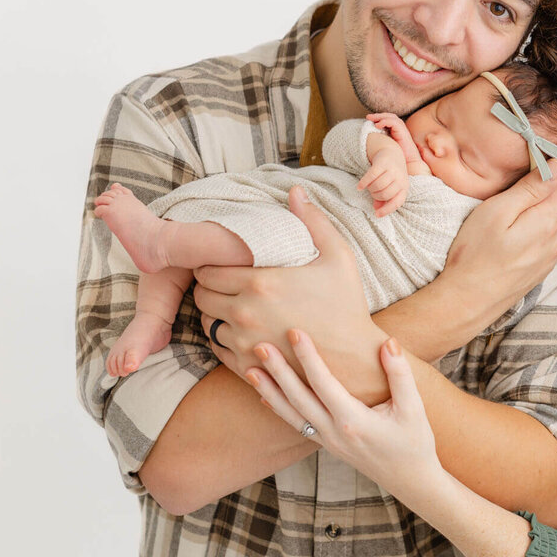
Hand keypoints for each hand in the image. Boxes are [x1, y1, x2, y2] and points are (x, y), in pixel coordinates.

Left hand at [193, 187, 389, 398]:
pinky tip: (240, 331)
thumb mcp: (338, 256)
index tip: (224, 264)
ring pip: (206, 323)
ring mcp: (244, 343)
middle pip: (201, 296)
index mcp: (260, 282)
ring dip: (214, 314)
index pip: (208, 270)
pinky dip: (222, 339)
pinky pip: (216, 349)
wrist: (355, 357)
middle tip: (225, 284)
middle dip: (209, 288)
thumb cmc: (347, 304)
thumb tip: (295, 191)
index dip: (212, 265)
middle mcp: (245, 313)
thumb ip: (313, 221)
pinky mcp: (247, 366)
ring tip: (232, 306)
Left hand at [247, 330, 442, 497]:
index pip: (323, 383)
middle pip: (298, 398)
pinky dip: (279, 409)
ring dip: (269, 390)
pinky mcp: (327, 445)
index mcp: (353, 422)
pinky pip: (296, 425)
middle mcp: (334, 433)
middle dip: (278, 371)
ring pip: (291, 414)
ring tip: (249, 369)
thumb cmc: (415, 442)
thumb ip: (399, 374)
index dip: (308, 357)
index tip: (294, 332)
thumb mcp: (413, 408)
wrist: (411, 480)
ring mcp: (327, 442)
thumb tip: (387, 342)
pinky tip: (265, 395)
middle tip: (259, 345)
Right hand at [359, 133, 409, 216]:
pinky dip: (364, 183)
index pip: (397, 202)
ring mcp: (392, 170)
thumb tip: (377, 209)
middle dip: (376, 196)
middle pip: (385, 194)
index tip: (376, 214)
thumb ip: (385, 198)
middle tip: (372, 192)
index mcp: (404, 187)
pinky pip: (371, 176)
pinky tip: (359, 187)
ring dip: (370, 189)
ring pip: (378, 186)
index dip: (387, 210)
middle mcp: (400, 178)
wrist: (392, 152)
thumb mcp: (392, 186)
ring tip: (369, 187)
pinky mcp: (383, 163)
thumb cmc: (392, 174)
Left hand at [366, 113, 422, 166]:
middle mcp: (399, 129)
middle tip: (368, 117)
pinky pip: (394, 123)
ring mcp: (402, 130)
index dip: (378, 118)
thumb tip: (368, 141)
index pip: (387, 119)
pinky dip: (385, 122)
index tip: (368, 119)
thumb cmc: (398, 158)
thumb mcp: (386, 148)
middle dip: (378, 115)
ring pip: (391, 117)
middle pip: (389, 116)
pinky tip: (378, 125)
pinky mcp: (403, 132)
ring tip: (371, 119)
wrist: (408, 164)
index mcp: (395, 131)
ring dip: (380, 117)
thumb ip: (380, 142)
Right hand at [441, 158, 556, 324]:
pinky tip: (543, 214)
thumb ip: (530, 189)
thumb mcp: (498, 212)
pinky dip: (554, 218)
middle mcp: (555, 239)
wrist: (468, 301)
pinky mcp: (540, 267)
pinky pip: (555, 235)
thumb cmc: (475, 253)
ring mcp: (549, 256)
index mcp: (547, 221)